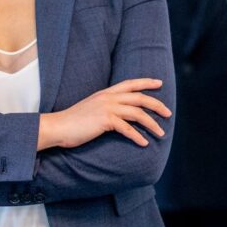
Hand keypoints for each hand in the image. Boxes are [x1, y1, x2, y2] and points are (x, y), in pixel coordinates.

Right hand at [38, 78, 170, 150]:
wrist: (59, 126)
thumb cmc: (74, 121)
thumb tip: (119, 113)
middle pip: (139, 97)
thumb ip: (105, 107)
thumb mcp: (92, 108)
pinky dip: (138, 136)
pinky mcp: (105, 120)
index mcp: (105, 93)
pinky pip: (127, 128)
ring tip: (161, 133)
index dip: (146, 82)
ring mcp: (107, 108)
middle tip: (168, 113)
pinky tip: (144, 143)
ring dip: (152, 124)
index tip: (159, 83)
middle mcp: (108, 97)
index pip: (130, 83)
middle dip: (156, 104)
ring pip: (137, 113)